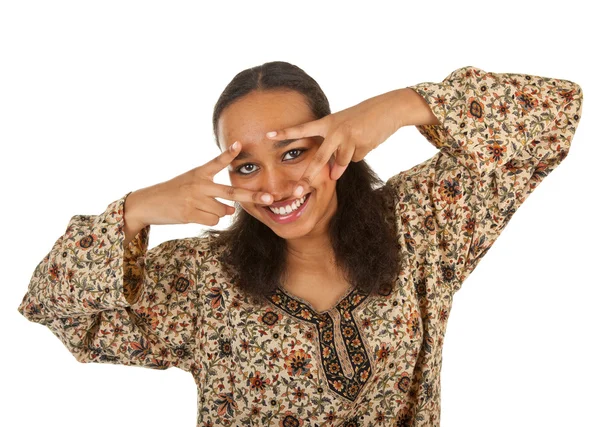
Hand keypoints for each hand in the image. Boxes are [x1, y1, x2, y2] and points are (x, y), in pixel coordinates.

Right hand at [124, 141, 273, 226]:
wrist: (148, 203)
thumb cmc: (173, 192)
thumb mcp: (190, 183)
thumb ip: (213, 192)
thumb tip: (232, 209)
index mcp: (199, 173)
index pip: (217, 162)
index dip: (229, 154)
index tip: (239, 145)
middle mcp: (198, 185)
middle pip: (231, 192)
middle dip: (252, 196)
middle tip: (269, 198)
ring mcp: (194, 200)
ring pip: (223, 211)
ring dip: (218, 212)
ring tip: (200, 207)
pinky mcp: (190, 214)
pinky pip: (213, 220)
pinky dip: (208, 220)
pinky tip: (194, 214)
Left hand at [264, 89, 404, 197]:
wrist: (389, 109)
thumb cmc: (364, 119)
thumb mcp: (344, 129)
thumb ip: (335, 150)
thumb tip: (333, 173)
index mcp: (326, 123)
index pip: (302, 129)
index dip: (285, 133)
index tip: (267, 135)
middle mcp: (334, 129)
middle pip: (319, 157)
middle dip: (310, 175)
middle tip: (298, 189)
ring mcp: (347, 136)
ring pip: (341, 162)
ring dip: (344, 164)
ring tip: (350, 152)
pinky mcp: (361, 143)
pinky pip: (357, 158)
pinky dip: (362, 152)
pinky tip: (368, 140)